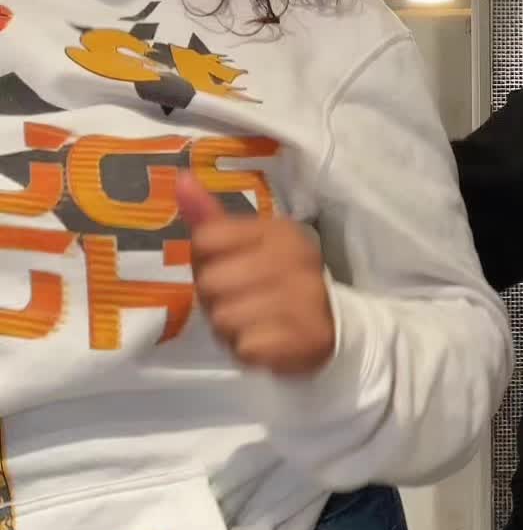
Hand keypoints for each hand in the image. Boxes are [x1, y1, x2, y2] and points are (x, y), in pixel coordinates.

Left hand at [176, 174, 336, 376]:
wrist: (334, 328)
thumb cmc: (279, 282)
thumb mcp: (250, 244)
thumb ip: (211, 217)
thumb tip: (180, 179)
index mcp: (279, 231)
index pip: (206, 240)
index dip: (205, 261)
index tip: (228, 268)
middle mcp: (294, 258)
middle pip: (209, 283)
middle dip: (215, 301)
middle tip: (240, 303)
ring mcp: (303, 299)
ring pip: (224, 318)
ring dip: (230, 330)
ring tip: (253, 324)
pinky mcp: (303, 338)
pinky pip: (245, 347)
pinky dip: (249, 350)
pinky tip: (266, 342)